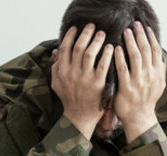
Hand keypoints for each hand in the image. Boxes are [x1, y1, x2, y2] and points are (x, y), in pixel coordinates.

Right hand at [51, 23, 113, 138]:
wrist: (79, 117)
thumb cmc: (69, 99)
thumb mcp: (57, 83)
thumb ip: (56, 67)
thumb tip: (56, 52)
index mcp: (62, 71)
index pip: (65, 48)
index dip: (70, 36)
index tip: (76, 27)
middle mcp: (72, 73)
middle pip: (78, 47)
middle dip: (85, 34)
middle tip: (92, 26)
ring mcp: (85, 78)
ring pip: (90, 54)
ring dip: (96, 41)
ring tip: (102, 34)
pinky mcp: (97, 84)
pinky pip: (103, 65)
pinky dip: (107, 55)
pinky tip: (111, 48)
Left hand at [114, 21, 166, 142]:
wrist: (140, 118)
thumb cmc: (146, 101)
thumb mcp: (157, 85)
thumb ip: (157, 71)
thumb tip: (159, 57)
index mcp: (157, 73)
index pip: (155, 50)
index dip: (150, 37)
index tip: (145, 27)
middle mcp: (149, 75)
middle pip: (146, 50)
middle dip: (140, 35)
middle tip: (134, 25)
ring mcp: (138, 81)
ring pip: (136, 57)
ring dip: (131, 42)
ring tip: (126, 32)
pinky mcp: (127, 87)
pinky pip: (123, 70)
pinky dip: (120, 58)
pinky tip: (116, 49)